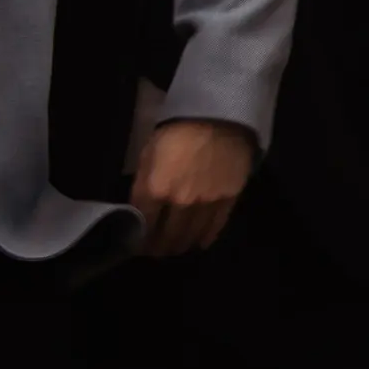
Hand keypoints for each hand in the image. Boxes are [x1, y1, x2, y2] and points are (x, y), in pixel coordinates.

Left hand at [130, 117, 255, 255]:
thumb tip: (141, 208)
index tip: (138, 245)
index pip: (144, 226)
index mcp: (155, 189)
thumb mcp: (148, 154)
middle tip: (158, 251)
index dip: (140, 240)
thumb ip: (143, 184)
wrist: (219, 117)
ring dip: (182, 245)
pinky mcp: (229, 198)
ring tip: (177, 248)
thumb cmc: (176, 132)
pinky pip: (216, 226)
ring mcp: (207, 202)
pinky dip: (206, 237)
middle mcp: (180, 202)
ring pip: (191, 235)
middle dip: (160, 247)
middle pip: (168, 236)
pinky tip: (200, 242)